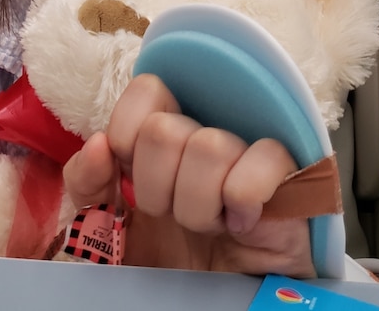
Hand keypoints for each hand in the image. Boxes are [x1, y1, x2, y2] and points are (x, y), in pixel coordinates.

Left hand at [62, 73, 314, 276]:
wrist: (212, 305)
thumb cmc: (161, 261)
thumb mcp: (104, 224)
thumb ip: (85, 180)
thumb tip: (99, 144)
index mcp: (161, 134)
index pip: (146, 90)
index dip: (127, 133)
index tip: (129, 177)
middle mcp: (204, 134)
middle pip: (164, 128)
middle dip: (156, 185)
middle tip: (170, 214)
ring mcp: (248, 152)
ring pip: (210, 146)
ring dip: (197, 204)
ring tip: (207, 225)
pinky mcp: (293, 177)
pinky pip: (266, 158)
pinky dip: (243, 198)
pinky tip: (241, 224)